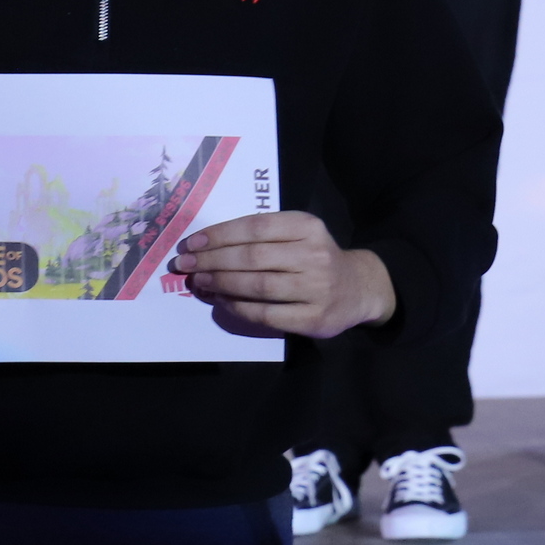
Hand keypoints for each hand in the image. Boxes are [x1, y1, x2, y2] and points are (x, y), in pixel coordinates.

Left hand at [168, 212, 395, 339]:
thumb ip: (261, 236)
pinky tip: (222, 302)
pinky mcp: (313, 318)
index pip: (255, 227)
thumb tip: (206, 246)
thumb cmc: (315, 257)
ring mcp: (316, 288)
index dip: (219, 235)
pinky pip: (266, 314)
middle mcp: (314, 254)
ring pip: (258, 285)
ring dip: (222, 284)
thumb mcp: (298, 234)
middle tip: (185, 265)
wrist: (359, 288)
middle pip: (253, 256)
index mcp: (307, 226)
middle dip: (213, 260)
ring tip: (199, 282)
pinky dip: (238, 308)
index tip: (191, 243)